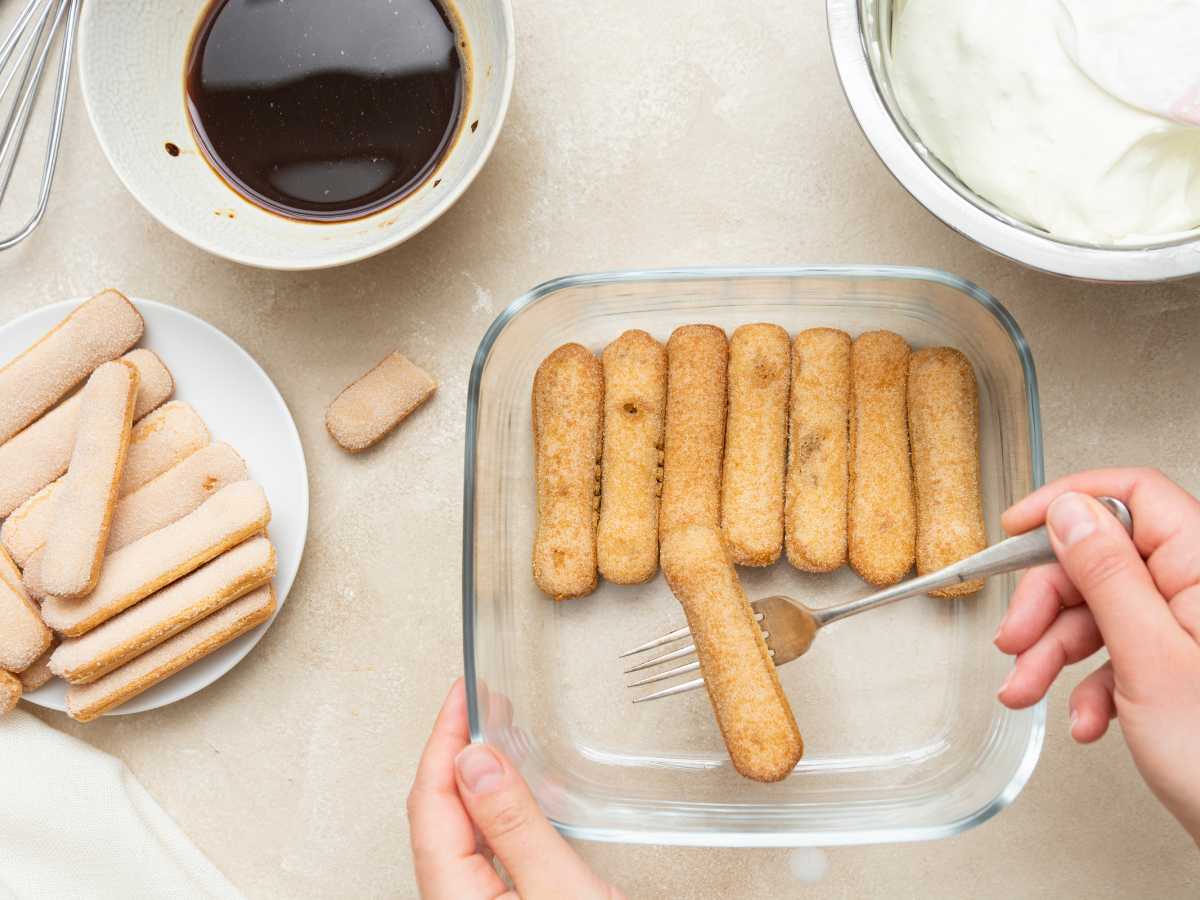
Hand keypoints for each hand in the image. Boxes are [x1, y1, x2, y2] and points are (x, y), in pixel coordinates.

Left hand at [408, 680, 623, 898]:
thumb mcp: (560, 888)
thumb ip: (515, 826)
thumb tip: (478, 761)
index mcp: (454, 894)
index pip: (431, 800)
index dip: (445, 738)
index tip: (462, 695)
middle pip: (438, 811)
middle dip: (456, 749)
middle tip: (477, 702)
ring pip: (459, 829)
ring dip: (475, 777)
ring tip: (494, 733)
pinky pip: (481, 848)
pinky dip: (493, 808)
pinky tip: (511, 790)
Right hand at [995, 468, 1199, 843]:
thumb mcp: (1148, 656)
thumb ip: (1106, 574)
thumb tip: (1068, 511)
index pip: (1133, 495)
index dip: (1070, 501)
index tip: (1018, 527)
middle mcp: (1199, 589)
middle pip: (1103, 559)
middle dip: (1047, 604)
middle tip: (1014, 639)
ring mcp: (1191, 629)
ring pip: (1103, 611)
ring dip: (1054, 653)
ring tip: (1027, 692)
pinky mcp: (1182, 666)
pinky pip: (1121, 653)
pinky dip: (1091, 685)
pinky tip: (1088, 721)